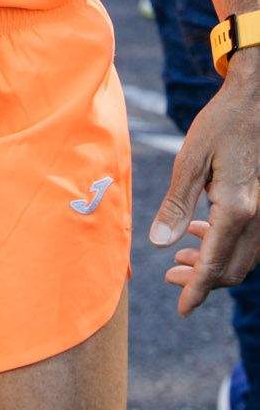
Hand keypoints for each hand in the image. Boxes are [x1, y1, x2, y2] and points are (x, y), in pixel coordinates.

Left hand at [149, 48, 259, 313]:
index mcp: (236, 209)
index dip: (196, 290)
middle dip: (201, 281)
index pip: (213, 264)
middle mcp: (256, 217)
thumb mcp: (190, 160)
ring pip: (242, 258)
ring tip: (178, 259)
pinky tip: (199, 231)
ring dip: (212, 263)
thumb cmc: (221, 123)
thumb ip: (176, 204)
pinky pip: (248, 240)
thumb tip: (159, 244)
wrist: (255, 99)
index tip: (181, 310)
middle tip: (169, 278)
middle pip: (232, 269)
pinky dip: (223, 246)